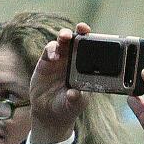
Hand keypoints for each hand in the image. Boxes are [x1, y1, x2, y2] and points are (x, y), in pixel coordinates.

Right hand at [29, 22, 89, 143]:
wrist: (49, 114)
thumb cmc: (68, 107)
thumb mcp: (75, 105)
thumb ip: (76, 99)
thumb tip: (74, 94)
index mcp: (85, 67)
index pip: (91, 49)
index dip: (94, 39)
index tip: (97, 37)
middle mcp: (73, 60)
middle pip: (77, 39)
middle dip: (80, 31)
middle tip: (81, 29)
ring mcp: (59, 59)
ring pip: (62, 41)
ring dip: (64, 36)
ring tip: (65, 38)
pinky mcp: (46, 62)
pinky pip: (49, 50)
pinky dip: (51, 50)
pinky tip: (53, 56)